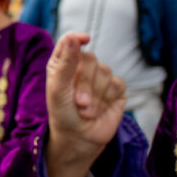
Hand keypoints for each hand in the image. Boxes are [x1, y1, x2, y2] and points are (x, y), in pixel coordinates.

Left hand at [44, 32, 126, 176]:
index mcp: (63, 64)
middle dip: (85, 83)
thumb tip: (74, 37)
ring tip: (86, 111)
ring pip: (105, 72)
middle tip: (78, 103)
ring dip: (95, 95)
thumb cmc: (63, 114)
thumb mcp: (58, 89)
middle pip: (90, 59)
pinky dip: (107, 99)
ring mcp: (101, 78)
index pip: (70, 42)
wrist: (79, 139)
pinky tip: (100, 111)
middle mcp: (82, 68)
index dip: (77, 38)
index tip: (83, 39)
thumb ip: (66, 63)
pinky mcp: (116, 90)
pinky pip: (117, 84)